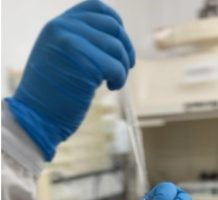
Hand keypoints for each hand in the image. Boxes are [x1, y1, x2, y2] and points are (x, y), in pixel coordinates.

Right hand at [6, 0, 134, 159]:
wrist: (36, 116)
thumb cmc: (53, 91)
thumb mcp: (61, 54)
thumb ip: (81, 39)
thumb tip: (118, 35)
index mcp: (57, 23)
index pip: (97, 7)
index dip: (116, 23)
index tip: (120, 44)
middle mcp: (62, 27)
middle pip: (113, 27)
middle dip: (125, 49)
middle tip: (124, 68)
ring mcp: (72, 42)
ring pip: (117, 47)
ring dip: (123, 67)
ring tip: (114, 81)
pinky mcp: (83, 62)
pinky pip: (117, 66)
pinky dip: (120, 79)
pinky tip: (111, 87)